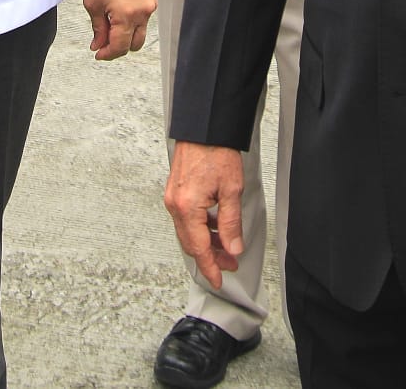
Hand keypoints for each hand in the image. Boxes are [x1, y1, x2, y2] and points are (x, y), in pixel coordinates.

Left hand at [83, 0, 155, 60]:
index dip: (107, 54)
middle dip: (118, 47)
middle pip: (134, 45)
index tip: (98, 53)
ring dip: (125, 35)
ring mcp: (149, 6)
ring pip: (139, 33)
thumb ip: (98, 28)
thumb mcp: (93, 3)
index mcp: (126, 15)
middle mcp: (142, 13)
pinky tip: (117, 16)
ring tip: (108, 26)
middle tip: (102, 43)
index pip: (120, 47)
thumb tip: (99, 44)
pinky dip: (131, 23)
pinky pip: (142, 20)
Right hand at [165, 141, 244, 289]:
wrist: (204, 126)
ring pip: (188, 231)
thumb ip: (231, 223)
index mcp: (187, 207)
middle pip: (191, 243)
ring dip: (206, 242)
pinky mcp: (174, 191)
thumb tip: (233, 248)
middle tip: (229, 262)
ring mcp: (172, 198)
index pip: (199, 249)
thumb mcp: (231, 189)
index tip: (219, 280)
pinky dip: (200, 227)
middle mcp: (175, 205)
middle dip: (210, 256)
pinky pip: (186, 218)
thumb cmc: (216, 150)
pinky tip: (216, 225)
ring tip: (226, 245)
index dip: (210, 267)